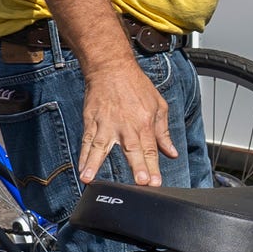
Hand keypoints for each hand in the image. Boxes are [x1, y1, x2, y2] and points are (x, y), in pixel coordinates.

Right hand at [78, 58, 177, 185]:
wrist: (111, 68)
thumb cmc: (136, 86)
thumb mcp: (158, 106)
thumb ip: (163, 133)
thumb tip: (171, 153)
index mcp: (144, 123)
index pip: (150, 150)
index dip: (153, 167)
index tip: (155, 183)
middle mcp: (126, 126)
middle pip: (132, 150)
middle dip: (137, 167)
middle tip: (140, 182)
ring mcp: (106, 124)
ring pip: (101, 147)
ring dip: (94, 164)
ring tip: (89, 179)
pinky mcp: (91, 122)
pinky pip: (86, 142)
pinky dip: (83, 156)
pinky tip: (81, 169)